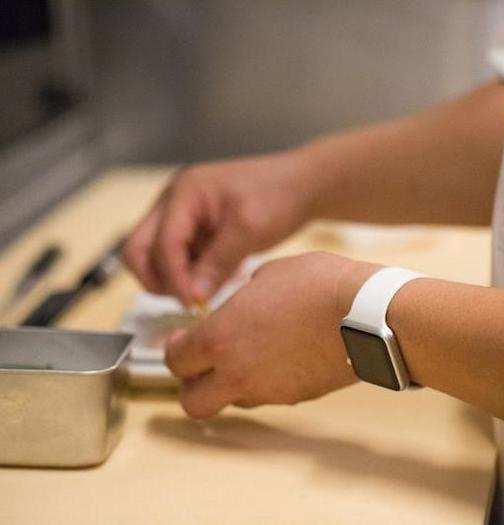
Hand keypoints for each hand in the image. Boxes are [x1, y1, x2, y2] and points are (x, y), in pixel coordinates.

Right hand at [123, 151, 314, 305]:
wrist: (302, 186)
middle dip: (158, 279)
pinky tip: (222, 277)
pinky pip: (179, 259)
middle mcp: (174, 201)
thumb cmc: (279, 195)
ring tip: (211, 288)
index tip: (193, 304)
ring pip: (155, 257)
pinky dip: (192, 274)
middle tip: (189, 301)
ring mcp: (181, 215)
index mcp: (185, 192)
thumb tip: (192, 297)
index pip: (162, 243)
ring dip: (175, 278)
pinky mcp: (194, 229)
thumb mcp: (250, 229)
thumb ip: (218, 263)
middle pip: (139, 249)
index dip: (174, 278)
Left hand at [164, 252, 379, 417]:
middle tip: (203, 366)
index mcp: (220, 337)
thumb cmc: (317, 284)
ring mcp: (268, 390)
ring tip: (253, 356)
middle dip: (192, 386)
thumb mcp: (269, 274)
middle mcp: (237, 372)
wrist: (367, 315)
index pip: (175, 361)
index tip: (180, 341)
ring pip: (232, 401)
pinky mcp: (296, 398)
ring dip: (232, 384)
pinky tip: (285, 357)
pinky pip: (268, 396)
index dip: (174, 350)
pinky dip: (267, 382)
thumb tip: (244, 303)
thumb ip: (243, 297)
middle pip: (192, 403)